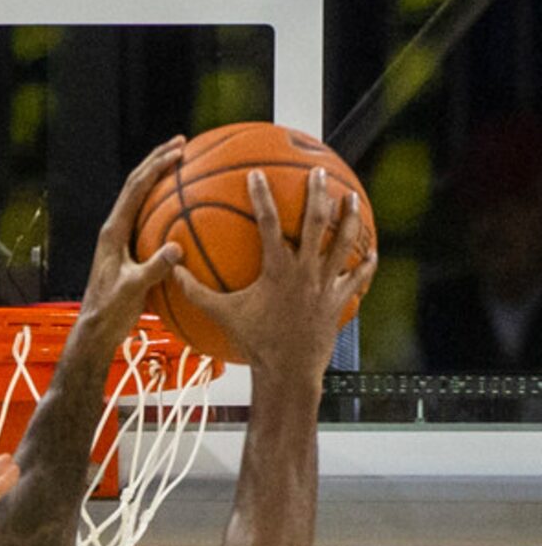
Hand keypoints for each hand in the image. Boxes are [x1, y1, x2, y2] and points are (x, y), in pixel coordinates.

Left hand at [82, 137, 186, 344]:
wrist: (95, 330)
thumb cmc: (109, 311)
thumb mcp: (132, 290)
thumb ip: (153, 269)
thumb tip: (177, 249)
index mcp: (113, 232)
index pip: (135, 189)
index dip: (156, 167)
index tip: (178, 152)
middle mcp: (114, 230)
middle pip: (136, 184)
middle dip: (157, 160)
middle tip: (182, 143)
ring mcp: (120, 239)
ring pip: (140, 198)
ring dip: (158, 178)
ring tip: (180, 163)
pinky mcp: (127, 251)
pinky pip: (147, 220)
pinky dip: (163, 206)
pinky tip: (181, 208)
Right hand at [170, 168, 377, 381]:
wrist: (287, 372)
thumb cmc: (255, 343)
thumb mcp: (223, 316)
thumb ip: (197, 293)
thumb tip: (173, 274)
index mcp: (277, 270)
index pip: (268, 223)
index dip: (261, 196)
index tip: (257, 174)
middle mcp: (305, 271)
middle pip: (316, 222)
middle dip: (318, 193)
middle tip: (319, 173)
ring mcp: (325, 285)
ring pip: (344, 242)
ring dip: (350, 217)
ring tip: (352, 197)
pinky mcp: (338, 300)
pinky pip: (357, 277)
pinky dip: (366, 264)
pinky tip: (372, 251)